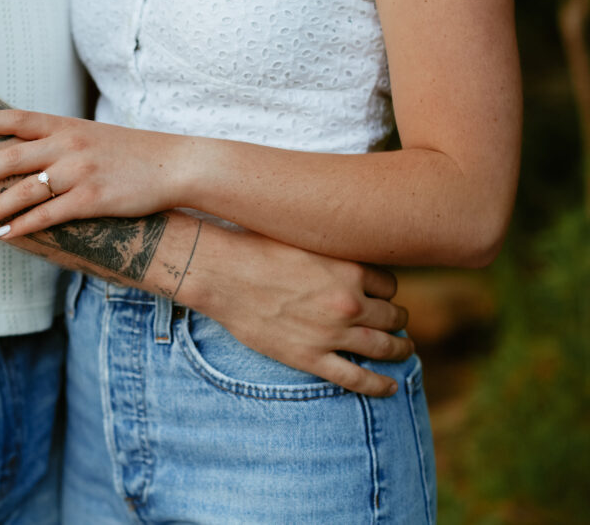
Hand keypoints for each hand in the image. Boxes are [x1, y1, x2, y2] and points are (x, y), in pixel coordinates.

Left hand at [0, 110, 188, 235]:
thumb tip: (26, 153)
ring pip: (24, 191)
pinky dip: (23, 227)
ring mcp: (79, 171)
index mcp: (65, 125)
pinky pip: (49, 215)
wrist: (174, 165)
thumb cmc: (131, 153)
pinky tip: (4, 236)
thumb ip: (59, 140)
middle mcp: (67, 144)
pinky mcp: (92, 198)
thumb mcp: (92, 135)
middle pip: (9, 157)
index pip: (16, 119)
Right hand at [179, 224, 412, 396]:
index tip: (380, 295)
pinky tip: (390, 387)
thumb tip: (344, 247)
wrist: (221, 274)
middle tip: (396, 321)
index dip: (386, 291)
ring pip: (384, 347)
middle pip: (393, 315)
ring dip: (400, 349)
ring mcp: (331, 333)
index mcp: (349, 269)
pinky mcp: (310, 358)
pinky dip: (379, 385)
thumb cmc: (255, 248)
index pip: (389, 284)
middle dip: (397, 318)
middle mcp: (348, 302)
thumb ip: (330, 250)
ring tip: (403, 350)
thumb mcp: (304, 238)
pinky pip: (357, 379)